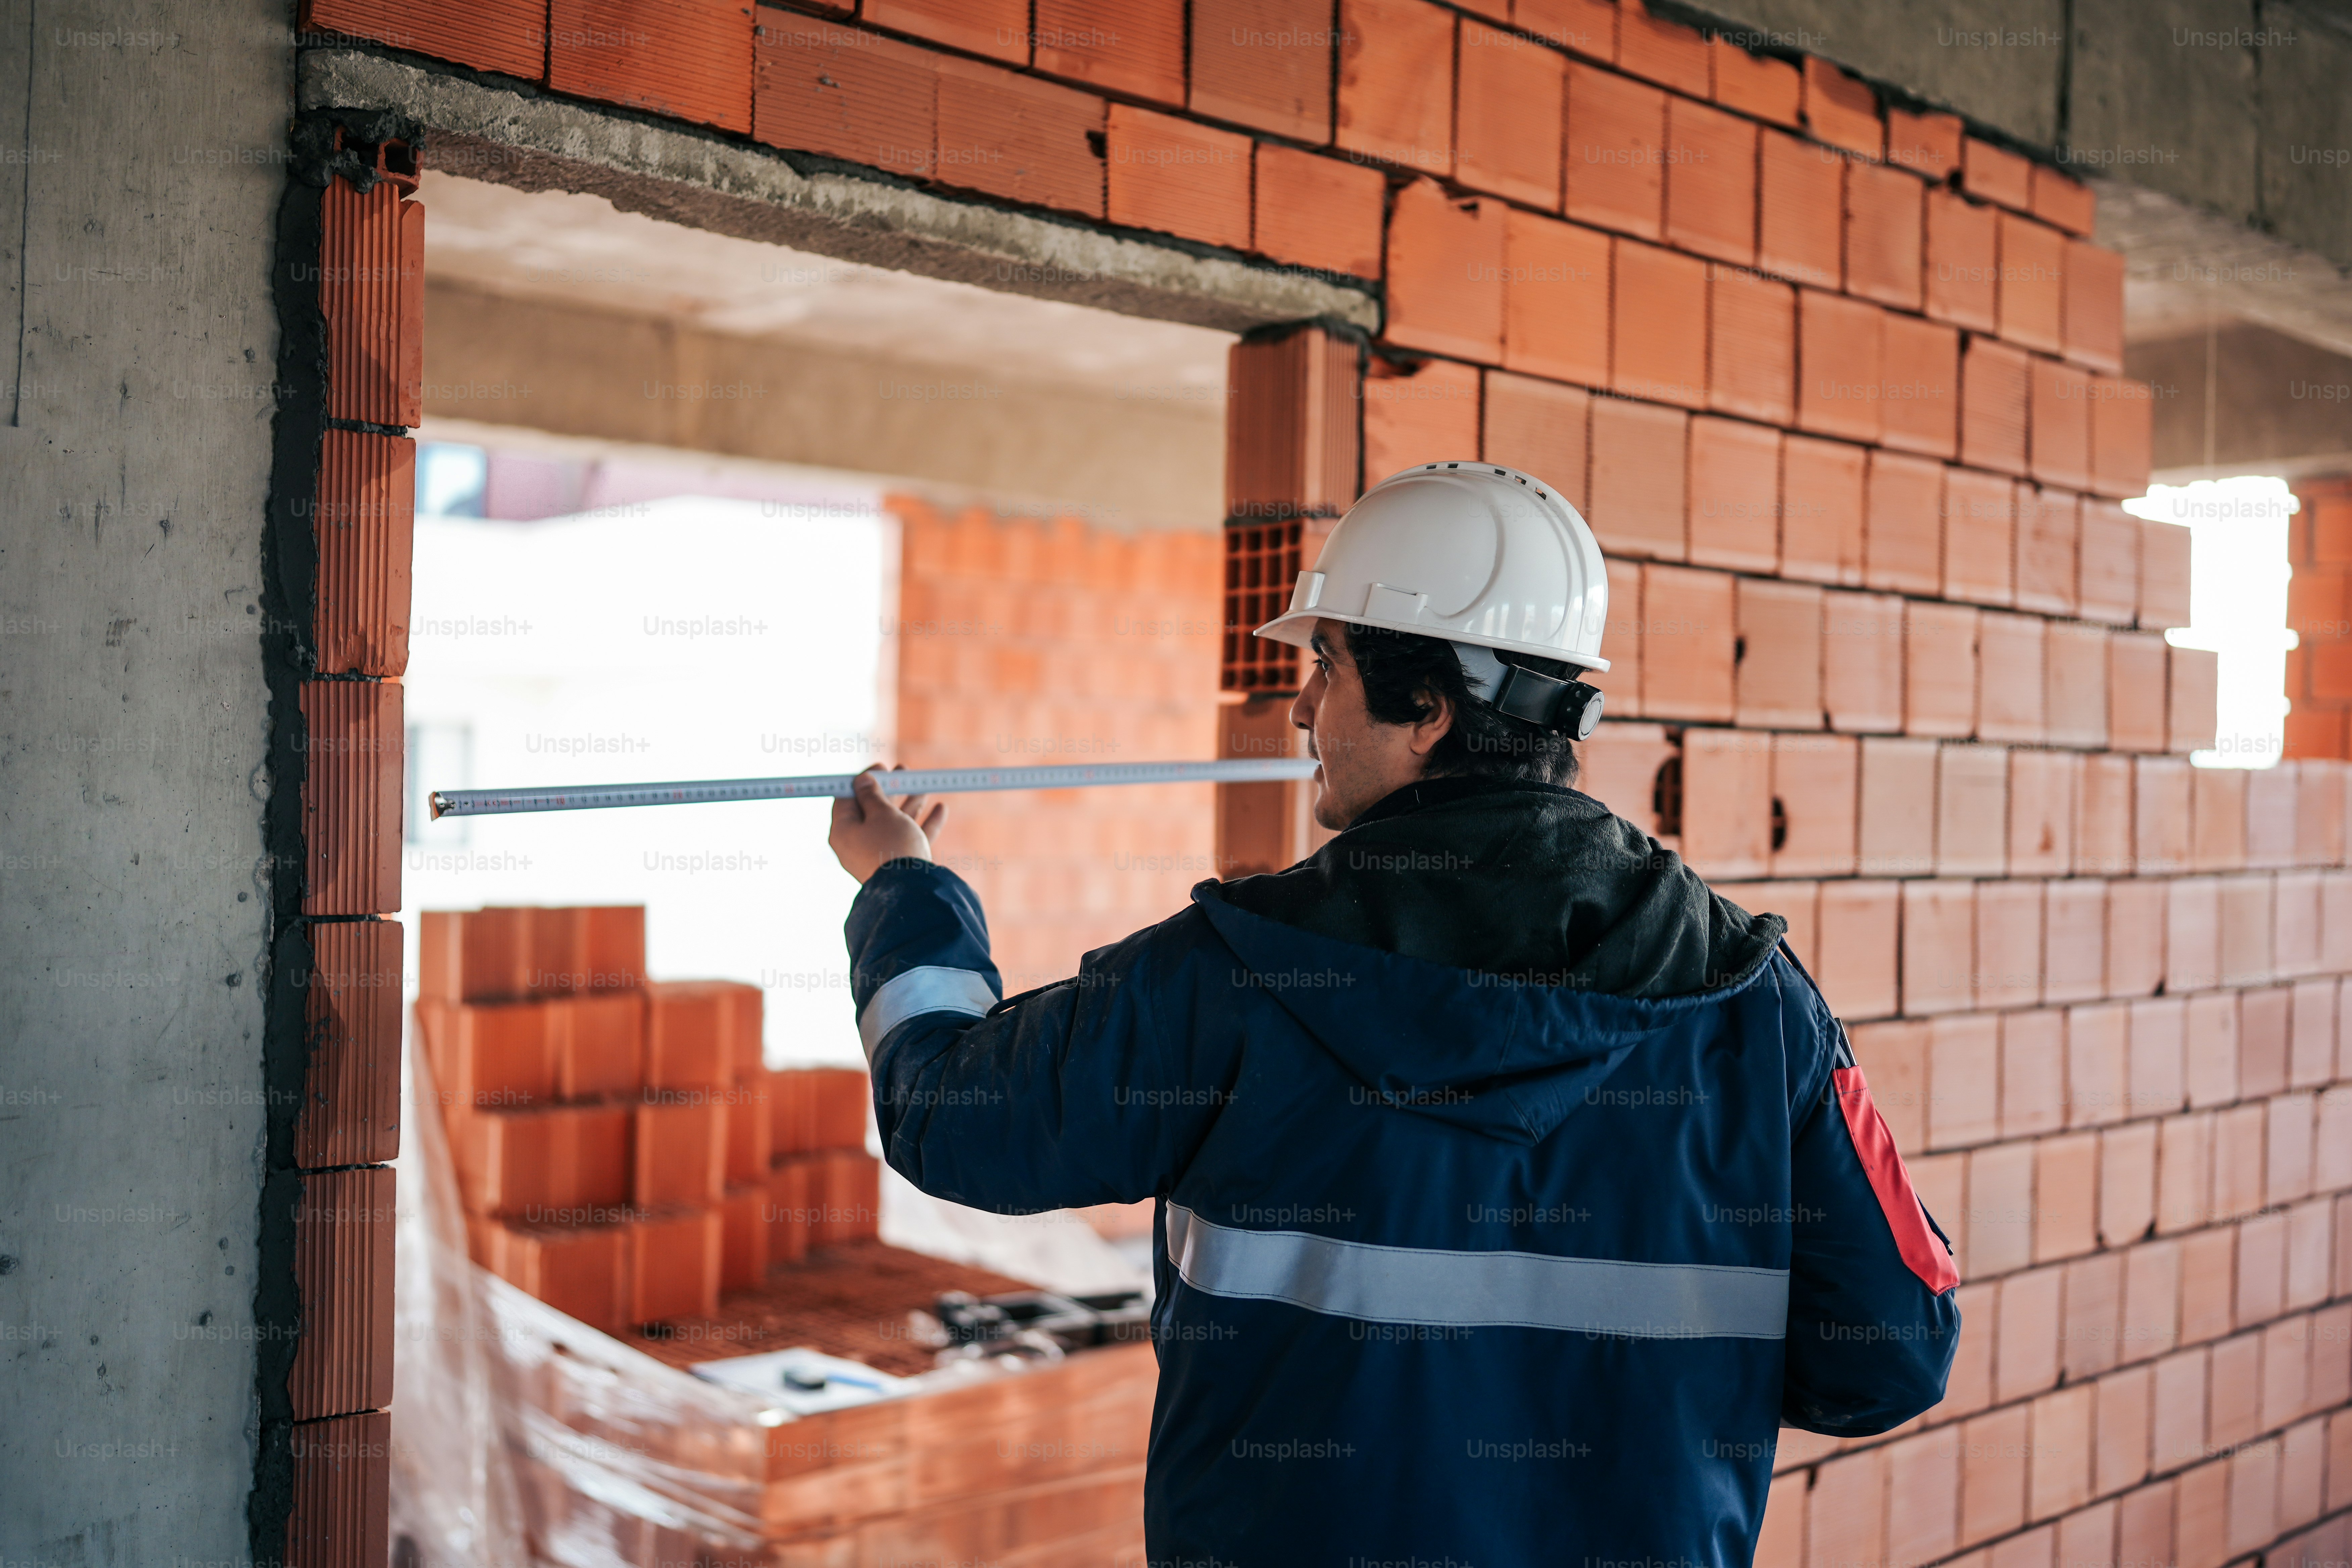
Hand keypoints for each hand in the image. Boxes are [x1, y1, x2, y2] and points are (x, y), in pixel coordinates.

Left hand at [828, 765, 947, 883]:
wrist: (910, 890)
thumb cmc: (891, 846)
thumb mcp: (881, 813)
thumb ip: (872, 794)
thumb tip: (861, 780)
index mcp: (843, 830)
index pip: (847, 797)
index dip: (864, 779)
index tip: (881, 767)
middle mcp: (857, 843)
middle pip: (873, 809)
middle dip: (891, 788)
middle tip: (903, 770)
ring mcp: (878, 854)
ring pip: (894, 822)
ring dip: (910, 802)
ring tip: (924, 786)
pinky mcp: (898, 863)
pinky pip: (909, 838)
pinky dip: (923, 823)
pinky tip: (941, 809)